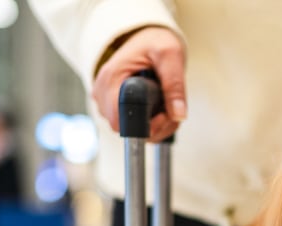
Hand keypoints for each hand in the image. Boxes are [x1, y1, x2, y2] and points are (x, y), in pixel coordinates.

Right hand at [93, 26, 186, 140]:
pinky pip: (132, 127)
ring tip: (166, 105)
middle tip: (170, 108)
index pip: (119, 122)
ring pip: (131, 132)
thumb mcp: (170, 56)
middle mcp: (103, 91)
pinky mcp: (113, 106)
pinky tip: (160, 109)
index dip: (145, 126)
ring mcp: (106, 101)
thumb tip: (178, 114)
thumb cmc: (154, 43)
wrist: (147, 39)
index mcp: (111, 77)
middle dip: (155, 126)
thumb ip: (174, 84)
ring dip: (156, 126)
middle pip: (126, 130)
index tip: (164, 114)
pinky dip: (152, 124)